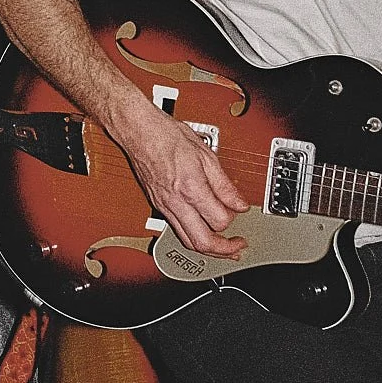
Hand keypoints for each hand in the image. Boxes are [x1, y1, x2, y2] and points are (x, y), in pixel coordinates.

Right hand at [124, 107, 247, 260]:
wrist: (140, 132)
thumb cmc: (168, 136)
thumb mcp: (206, 155)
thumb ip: (224, 184)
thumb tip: (239, 203)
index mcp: (191, 189)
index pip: (219, 220)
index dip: (234, 218)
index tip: (241, 211)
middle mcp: (176, 203)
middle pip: (202, 242)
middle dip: (224, 250)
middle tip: (237, 246)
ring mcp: (164, 207)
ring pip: (187, 241)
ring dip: (208, 248)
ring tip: (224, 246)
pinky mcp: (158, 206)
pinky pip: (177, 229)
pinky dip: (193, 235)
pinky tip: (203, 230)